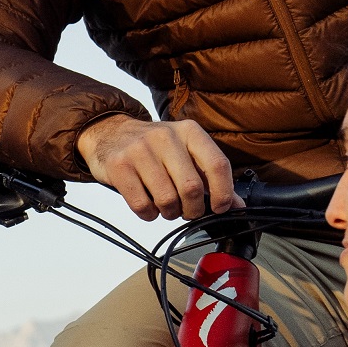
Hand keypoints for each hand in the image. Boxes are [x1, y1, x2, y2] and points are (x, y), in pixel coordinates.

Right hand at [77, 114, 236, 221]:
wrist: (109, 133)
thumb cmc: (154, 149)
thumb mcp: (185, 152)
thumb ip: (210, 176)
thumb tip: (237, 205)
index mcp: (189, 131)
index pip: (216, 164)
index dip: (223, 192)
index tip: (220, 207)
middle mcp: (165, 136)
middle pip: (191, 188)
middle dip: (192, 209)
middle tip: (187, 211)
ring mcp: (140, 150)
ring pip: (167, 200)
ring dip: (169, 213)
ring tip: (166, 207)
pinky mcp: (119, 166)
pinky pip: (142, 205)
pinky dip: (149, 214)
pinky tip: (148, 206)